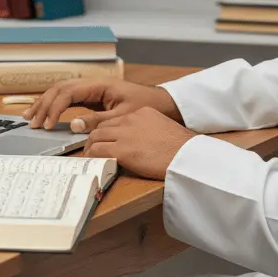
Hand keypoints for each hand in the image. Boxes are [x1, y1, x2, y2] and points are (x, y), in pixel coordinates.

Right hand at [22, 78, 182, 131]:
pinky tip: (46, 114)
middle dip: (44, 105)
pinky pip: (69, 99)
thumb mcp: (124, 118)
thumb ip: (99, 121)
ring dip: (46, 104)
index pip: (68, 93)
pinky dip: (56, 106)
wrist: (164, 104)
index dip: (55, 108)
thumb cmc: (147, 107)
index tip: (48, 125)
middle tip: (32, 122)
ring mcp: (92, 90)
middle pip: (60, 89)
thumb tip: (75, 125)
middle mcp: (93, 84)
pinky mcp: (94, 98)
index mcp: (100, 85)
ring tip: (31, 116)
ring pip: (62, 92)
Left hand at [80, 107, 197, 179]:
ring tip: (90, 158)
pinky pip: (98, 151)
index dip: (108, 131)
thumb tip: (140, 142)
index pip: (116, 119)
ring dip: (91, 148)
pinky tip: (92, 164)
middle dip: (95, 138)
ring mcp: (125, 134)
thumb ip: (148, 130)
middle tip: (93, 150)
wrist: (187, 156)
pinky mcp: (122, 150)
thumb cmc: (182, 148)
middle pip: (102, 126)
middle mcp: (130, 119)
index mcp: (142, 113)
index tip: (106, 140)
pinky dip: (91, 157)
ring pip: (96, 137)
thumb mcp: (163, 129)